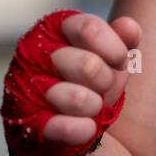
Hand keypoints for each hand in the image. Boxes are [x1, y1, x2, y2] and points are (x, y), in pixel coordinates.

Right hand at [0, 10, 140, 155]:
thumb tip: (129, 26)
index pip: (89, 29)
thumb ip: (123, 38)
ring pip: (78, 99)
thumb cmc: (93, 81)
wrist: (73, 126)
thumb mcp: (112, 56)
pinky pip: (63, 128)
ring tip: (91, 107)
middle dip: (106, 81)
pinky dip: (84, 129)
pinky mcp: (27, 126)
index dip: (114, 49)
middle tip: (102, 87)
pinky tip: (88, 128)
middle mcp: (34, 55)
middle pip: (88, 65)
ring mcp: (26, 91)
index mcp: (55, 30)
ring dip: (95, 106)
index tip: (119, 60)